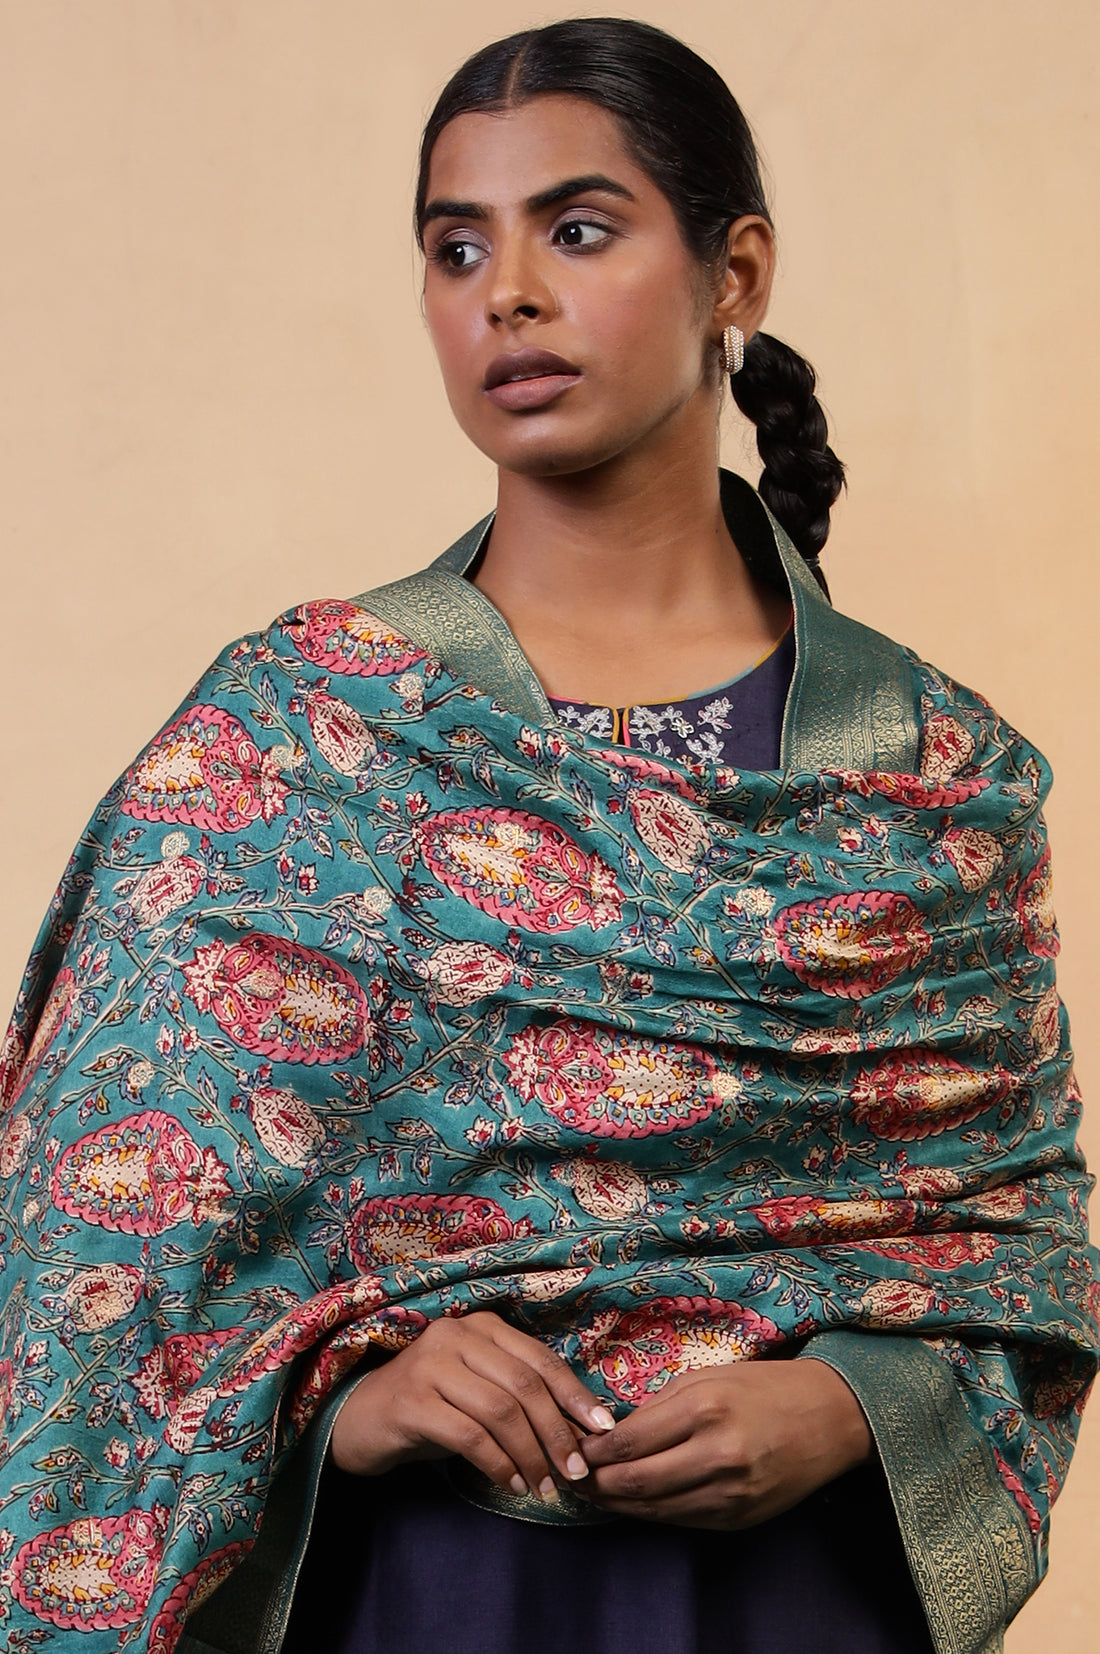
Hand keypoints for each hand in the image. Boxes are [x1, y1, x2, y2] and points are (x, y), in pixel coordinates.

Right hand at [329, 1310, 615, 1501]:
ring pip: (500, 1411)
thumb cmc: (430, 1406)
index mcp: (481, 1326)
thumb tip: (578, 1433)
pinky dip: (497, 1464)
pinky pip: (469, 1436)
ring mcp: (430, 1365)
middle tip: (575, 1472)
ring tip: (544, 1487)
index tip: (603, 1430)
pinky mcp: (411, 1401)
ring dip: (530, 1455)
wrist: (358, 1419)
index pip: (540, 1359)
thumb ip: (518, 1399)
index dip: (575, 1395)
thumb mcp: (477, 1392)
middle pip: (524, 1386)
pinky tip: (510, 1483)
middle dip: (557, 1433)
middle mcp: (456, 1335)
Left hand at [576, 1357, 871, 1528]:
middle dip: (596, 1483)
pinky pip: (682, 1520)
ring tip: (594, 1492)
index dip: (593, 1451)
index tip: (573, 1448)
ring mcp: (730, 1493)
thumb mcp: (707, 1377)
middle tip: (572, 1477)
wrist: (828, 1418)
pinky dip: (652, 1512)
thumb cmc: (763, 1387)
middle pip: (635, 1482)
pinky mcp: (739, 1517)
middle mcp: (717, 1454)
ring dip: (618, 1503)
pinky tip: (634, 1502)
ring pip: (655, 1509)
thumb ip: (658, 1407)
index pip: (629, 1441)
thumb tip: (611, 1433)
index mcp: (705, 1409)